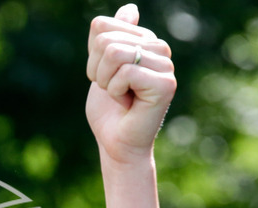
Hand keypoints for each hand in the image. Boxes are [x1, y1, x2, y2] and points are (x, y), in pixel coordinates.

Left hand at [85, 4, 175, 163]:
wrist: (116, 144)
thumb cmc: (109, 111)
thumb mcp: (102, 68)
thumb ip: (112, 38)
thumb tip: (131, 8)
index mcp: (145, 41)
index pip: (101, 26)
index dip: (91, 57)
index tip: (105, 78)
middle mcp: (159, 49)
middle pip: (105, 39)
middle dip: (97, 70)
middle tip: (112, 90)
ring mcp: (165, 65)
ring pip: (114, 53)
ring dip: (106, 82)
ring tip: (120, 96)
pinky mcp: (166, 83)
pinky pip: (125, 72)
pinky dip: (116, 91)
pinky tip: (128, 103)